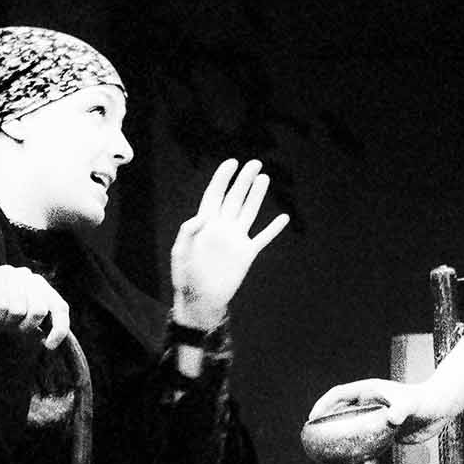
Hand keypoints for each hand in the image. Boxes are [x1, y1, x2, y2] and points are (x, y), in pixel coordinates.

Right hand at [0, 265, 70, 349]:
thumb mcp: (20, 322)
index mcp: (42, 289)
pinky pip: (2, 306)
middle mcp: (30, 278)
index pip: (60, 308)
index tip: (49, 346)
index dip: (59, 328)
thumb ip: (37, 326)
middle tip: (10, 329)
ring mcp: (12, 273)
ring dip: (5, 324)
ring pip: (18, 310)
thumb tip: (50, 342)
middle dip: (23, 327)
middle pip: (39, 311)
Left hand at [170, 159, 290, 329]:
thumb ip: (187, 233)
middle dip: (244, 180)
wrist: (200, 300)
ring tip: (264, 178)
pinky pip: (263, 238)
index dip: (222, 178)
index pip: (214, 194)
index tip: (232, 162)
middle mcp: (222, 227)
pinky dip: (273, 229)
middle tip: (254, 163)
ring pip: (249, 212)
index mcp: (205, 224)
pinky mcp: (246, 254)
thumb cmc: (185, 277)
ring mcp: (235, 239)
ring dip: (256, 195)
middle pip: (235, 198)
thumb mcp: (180, 254)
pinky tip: (283, 218)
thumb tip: (200, 216)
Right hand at [309, 379, 445, 441]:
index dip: (323, 404)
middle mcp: (369, 402)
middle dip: (326, 421)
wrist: (440, 409)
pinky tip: (352, 459)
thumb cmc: (425, 400)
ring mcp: (376, 416)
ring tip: (328, 451)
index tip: (313, 418)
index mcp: (369, 391)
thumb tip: (392, 419)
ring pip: (351, 425)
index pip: (339, 394)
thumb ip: (401, 409)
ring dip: (339, 435)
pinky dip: (355, 446)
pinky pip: (364, 438)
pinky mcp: (384, 430)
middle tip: (315, 437)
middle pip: (340, 410)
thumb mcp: (410, 403)